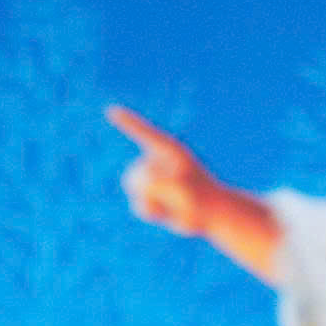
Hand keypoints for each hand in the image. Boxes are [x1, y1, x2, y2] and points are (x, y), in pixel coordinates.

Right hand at [104, 106, 283, 279]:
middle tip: (175, 197)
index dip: (127, 123)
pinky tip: (166, 213)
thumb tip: (133, 182)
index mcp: (170, 150)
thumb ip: (157, 184)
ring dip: (151, 201)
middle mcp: (158, 160)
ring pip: (133, 188)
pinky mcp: (150, 195)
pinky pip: (137, 205)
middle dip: (149, 189)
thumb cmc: (202, 199)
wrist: (214, 214)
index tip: (111, 110)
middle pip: (135, 173)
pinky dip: (151, 213)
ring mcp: (153, 177)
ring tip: (173, 205)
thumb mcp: (182, 190)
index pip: (144, 133)